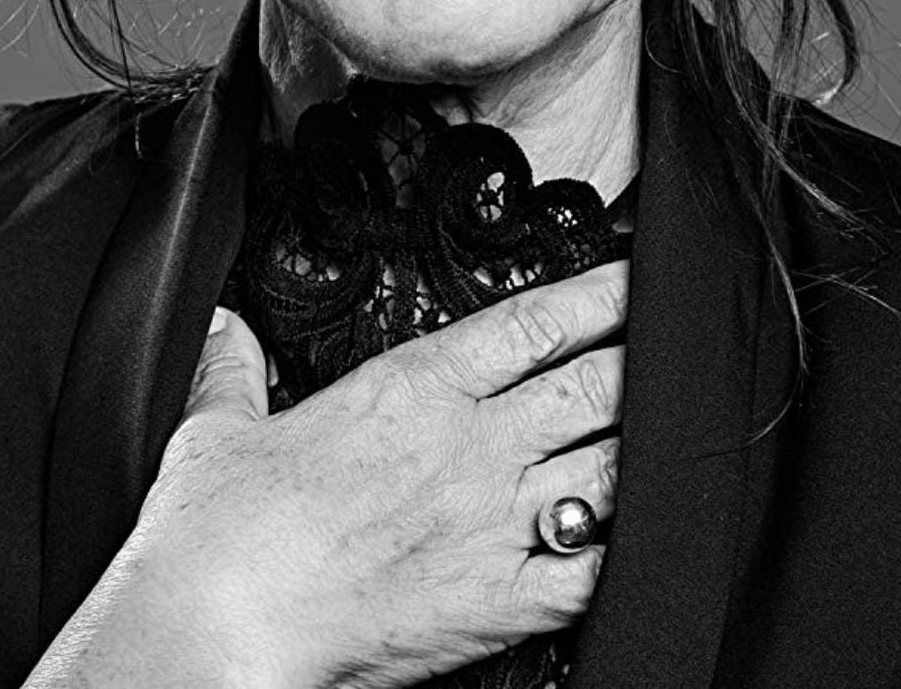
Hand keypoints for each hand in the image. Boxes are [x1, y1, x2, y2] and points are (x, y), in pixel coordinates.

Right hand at [26, 263, 626, 687]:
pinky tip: (648, 525)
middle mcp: (470, 446)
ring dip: (646, 439)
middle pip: (590, 385)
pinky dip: (627, 541)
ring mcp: (493, 522)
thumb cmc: (222, 531)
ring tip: (680, 418)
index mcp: (413, 389)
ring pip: (604, 465)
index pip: (533, 323)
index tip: (632, 278)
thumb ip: (235, 370)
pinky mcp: (501, 600)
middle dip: (644, 356)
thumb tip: (226, 330)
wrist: (223, 624)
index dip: (598, 294)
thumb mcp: (220, 428)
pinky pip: (591, 567)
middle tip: (678, 336)